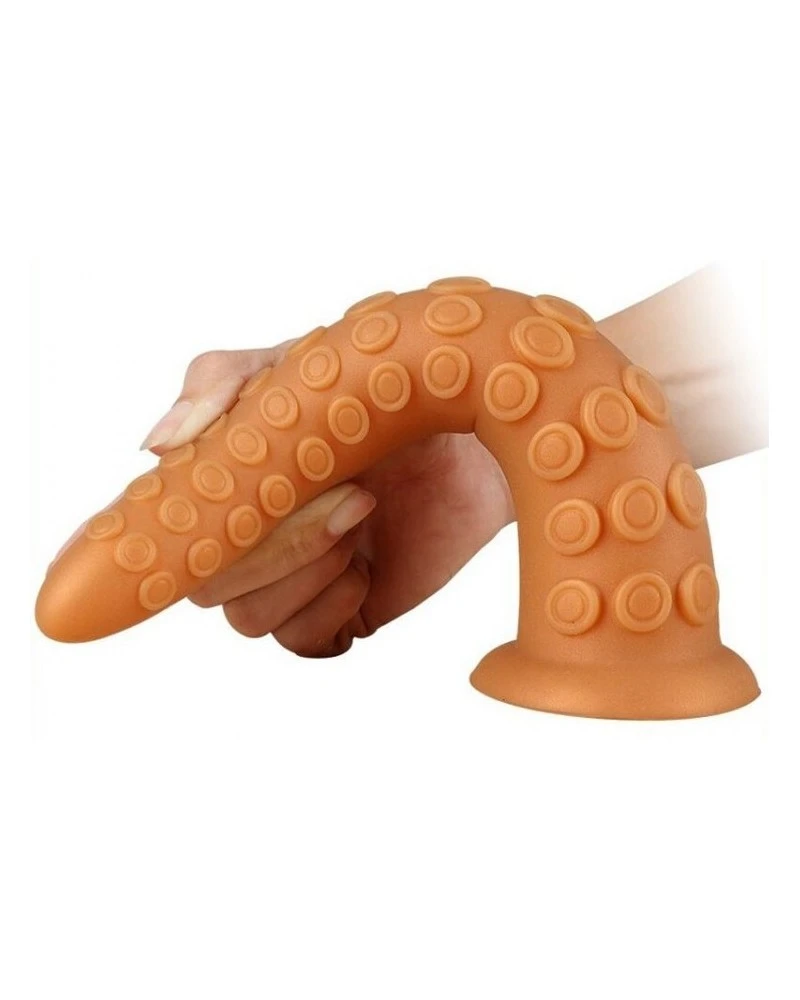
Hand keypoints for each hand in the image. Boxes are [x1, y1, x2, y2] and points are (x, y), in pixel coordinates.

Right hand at [141, 345, 513, 656]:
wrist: (480, 429)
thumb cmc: (385, 387)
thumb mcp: (298, 363)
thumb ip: (220, 385)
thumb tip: (153, 446)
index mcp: (222, 479)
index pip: (162, 527)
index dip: (169, 535)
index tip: (219, 512)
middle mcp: (247, 534)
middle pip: (204, 582)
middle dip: (273, 544)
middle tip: (349, 492)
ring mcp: (292, 575)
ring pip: (248, 617)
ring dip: (304, 571)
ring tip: (364, 515)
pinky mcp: (338, 609)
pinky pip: (302, 642)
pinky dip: (332, 609)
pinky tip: (368, 565)